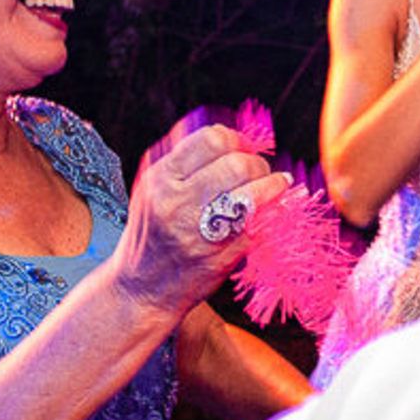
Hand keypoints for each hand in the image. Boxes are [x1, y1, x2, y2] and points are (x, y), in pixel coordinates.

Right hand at [112, 123, 293, 320]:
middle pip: (237, 164)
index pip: (211, 139)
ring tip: (276, 185)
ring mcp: (201, 231)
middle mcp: (178, 203)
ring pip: (253, 192)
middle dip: (257, 164)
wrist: (142, 289)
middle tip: (259, 171)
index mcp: (161, 179)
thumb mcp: (152, 189)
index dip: (235, 139)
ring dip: (272, 185)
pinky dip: (273, 212)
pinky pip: (260, 223)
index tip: (241, 148)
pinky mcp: (223, 255)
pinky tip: (274, 209)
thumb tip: (222, 129)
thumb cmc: (152, 234)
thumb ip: (181, 157)